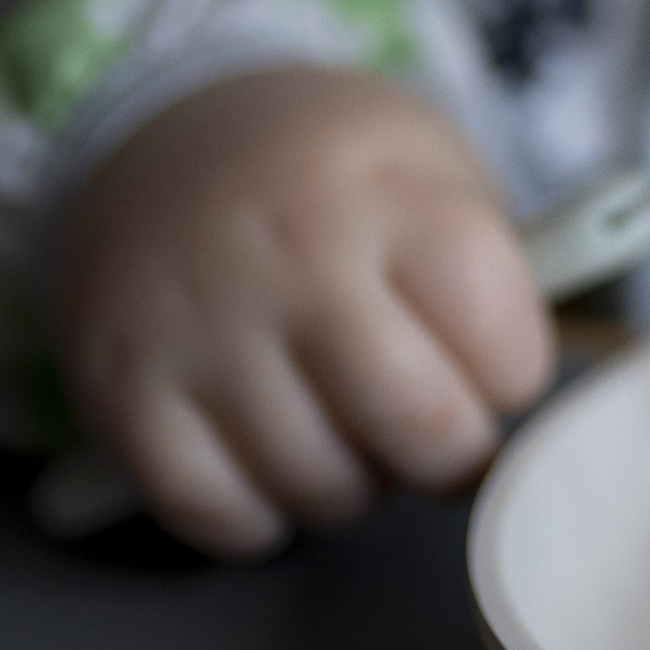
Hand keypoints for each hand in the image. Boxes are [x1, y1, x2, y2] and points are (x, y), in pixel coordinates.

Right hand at [54, 64, 553, 556]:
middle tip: (439, 432)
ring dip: (355, 484)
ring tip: (346, 423)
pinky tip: (272, 458)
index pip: (497, 326)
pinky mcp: (124, 390)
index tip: (499, 368)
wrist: (154, 134)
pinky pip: (219, 514)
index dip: (515, 371)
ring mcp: (200, 326)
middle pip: (417, 424)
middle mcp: (292, 256)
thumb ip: (490, 260)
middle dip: (449, 454)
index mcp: (385, 190)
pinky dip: (261, 515)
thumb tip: (525, 387)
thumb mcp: (424, 161)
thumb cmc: (324, 171)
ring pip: (322, 486)